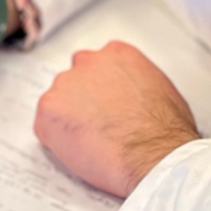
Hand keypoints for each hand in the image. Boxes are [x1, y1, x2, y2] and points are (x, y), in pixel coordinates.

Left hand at [34, 41, 197, 197]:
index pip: (97, 66)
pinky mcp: (49, 109)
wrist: (155, 156)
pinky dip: (57, 141)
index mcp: (116, 54)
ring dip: (69, 121)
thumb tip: (131, 97)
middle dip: (82, 103)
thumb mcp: (160, 90)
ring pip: (58, 103)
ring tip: (93, 144)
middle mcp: (88, 62)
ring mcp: (65, 84)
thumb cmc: (165, 131)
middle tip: (97, 128)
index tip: (105, 108)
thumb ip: (136, 83)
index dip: (100, 92)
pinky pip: (45, 127)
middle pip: (75, 81)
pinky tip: (81, 152)